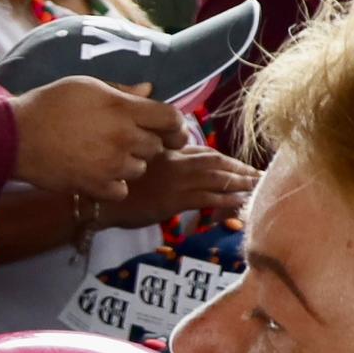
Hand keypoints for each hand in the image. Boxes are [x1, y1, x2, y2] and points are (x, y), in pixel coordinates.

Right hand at [8, 75, 179, 198]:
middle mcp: (123, 137)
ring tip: (108, 156)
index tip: (172, 130)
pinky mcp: (96, 185)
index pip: (170, 118)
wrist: (14, 137)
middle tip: (126, 139)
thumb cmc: (47, 104)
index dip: (175, 125)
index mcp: (122, 108)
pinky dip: (114, 184)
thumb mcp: (84, 85)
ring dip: (129, 163)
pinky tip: (100, 174)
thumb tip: (148, 91)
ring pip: (140, 168)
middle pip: (156, 145)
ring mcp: (111, 164)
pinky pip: (122, 189)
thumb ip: (121, 89)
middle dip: (146, 142)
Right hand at [99, 146, 256, 228]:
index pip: (202, 150)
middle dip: (239, 168)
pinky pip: (209, 199)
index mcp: (164, 149)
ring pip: (218, 178)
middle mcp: (174, 161)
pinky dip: (228, 200)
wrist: (95, 199)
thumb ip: (150, 153)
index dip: (224, 158)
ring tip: (257, 187)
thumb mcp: (130, 161)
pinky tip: (241, 203)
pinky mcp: (176, 200)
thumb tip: (164, 151)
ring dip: (241, 182)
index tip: (238, 165)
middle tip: (258, 174)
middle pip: (216, 161)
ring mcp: (176, 180)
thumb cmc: (106, 180)